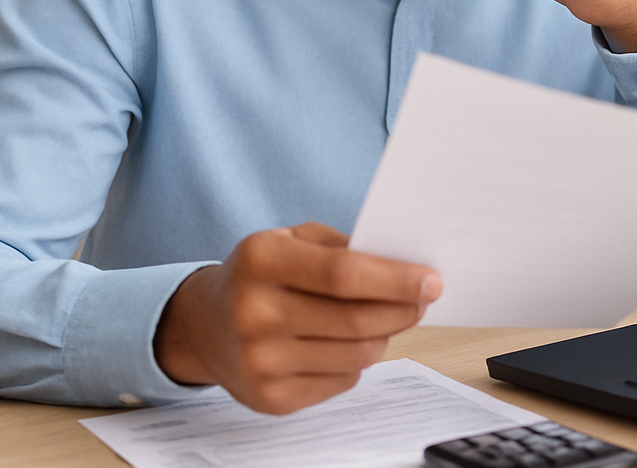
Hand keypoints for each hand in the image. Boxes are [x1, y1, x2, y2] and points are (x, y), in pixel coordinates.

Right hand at [153, 222, 441, 414]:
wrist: (205, 325)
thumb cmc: (261, 275)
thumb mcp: (291, 239)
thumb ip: (343, 247)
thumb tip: (405, 269)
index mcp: (261, 260)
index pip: (343, 274)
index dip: (395, 279)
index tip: (432, 280)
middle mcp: (254, 313)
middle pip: (355, 320)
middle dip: (403, 310)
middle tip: (422, 299)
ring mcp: (260, 362)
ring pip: (357, 354)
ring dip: (384, 335)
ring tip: (384, 318)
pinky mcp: (270, 398)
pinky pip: (343, 380)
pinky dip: (357, 360)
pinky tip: (344, 342)